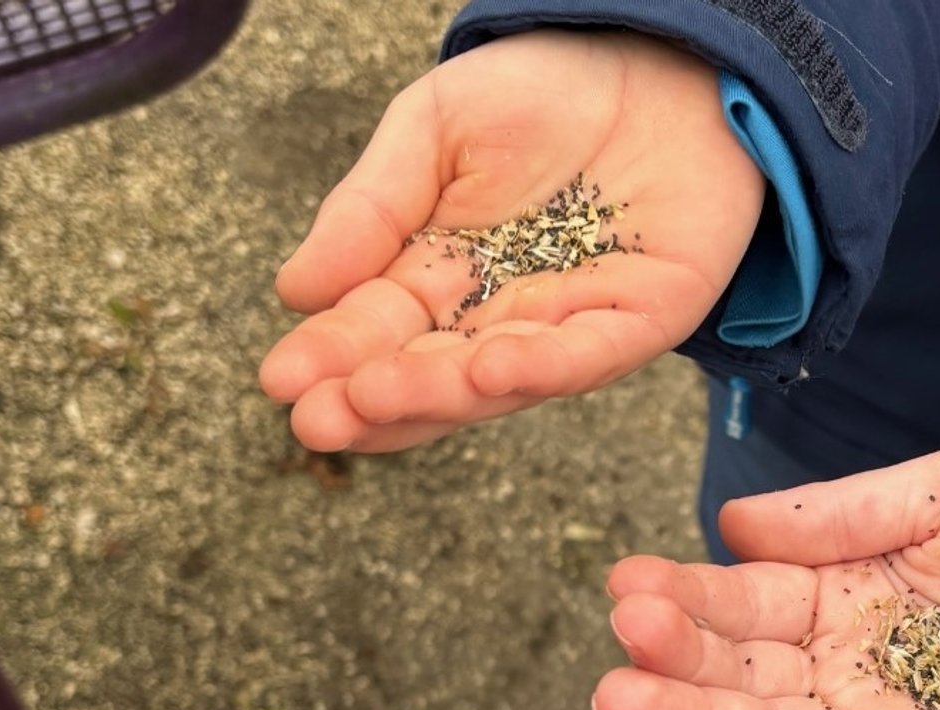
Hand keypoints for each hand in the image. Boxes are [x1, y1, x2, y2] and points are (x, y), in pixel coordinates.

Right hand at [262, 31, 765, 452]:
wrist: (659, 59)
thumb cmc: (544, 90)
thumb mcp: (434, 129)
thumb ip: (372, 206)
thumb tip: (296, 290)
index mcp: (436, 276)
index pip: (374, 330)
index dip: (329, 357)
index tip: (280, 378)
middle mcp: (496, 317)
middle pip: (428, 374)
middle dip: (374, 399)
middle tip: (318, 419)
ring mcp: (567, 328)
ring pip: (497, 380)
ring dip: (440, 393)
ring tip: (383, 394)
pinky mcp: (640, 319)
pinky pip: (588, 355)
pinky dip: (542, 367)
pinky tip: (489, 368)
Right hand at [592, 445, 939, 709]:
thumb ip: (845, 514)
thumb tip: (733, 521)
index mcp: (850, 592)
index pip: (750, 600)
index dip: (688, 595)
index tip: (624, 581)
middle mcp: (855, 668)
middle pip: (746, 674)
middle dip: (677, 660)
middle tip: (617, 642)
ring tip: (625, 701)